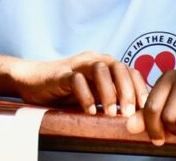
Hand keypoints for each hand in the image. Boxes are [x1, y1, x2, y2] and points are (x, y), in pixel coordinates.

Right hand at [12, 52, 147, 115]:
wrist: (32, 81)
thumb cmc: (64, 91)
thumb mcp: (92, 94)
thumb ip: (110, 98)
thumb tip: (136, 116)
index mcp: (103, 64)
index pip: (129, 70)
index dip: (139, 88)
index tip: (144, 108)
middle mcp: (92, 60)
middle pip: (118, 67)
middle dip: (127, 90)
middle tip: (129, 113)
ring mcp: (76, 65)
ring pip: (100, 69)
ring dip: (109, 92)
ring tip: (111, 113)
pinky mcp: (60, 74)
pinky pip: (76, 80)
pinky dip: (86, 96)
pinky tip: (90, 111)